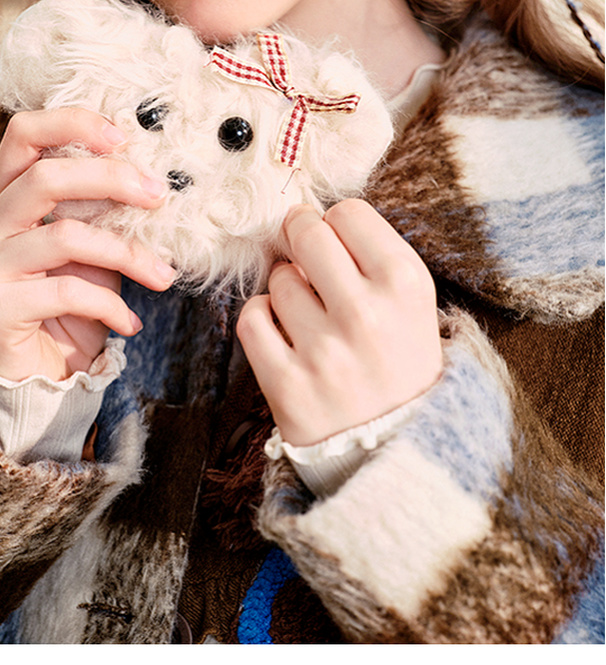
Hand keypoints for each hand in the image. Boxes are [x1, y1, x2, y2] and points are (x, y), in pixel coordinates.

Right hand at [0, 107, 174, 382]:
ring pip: (63, 236)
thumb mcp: (89, 245)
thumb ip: (101, 207)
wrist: (39, 376)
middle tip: (159, 197)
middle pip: (44, 178)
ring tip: (162, 275)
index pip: (23, 134)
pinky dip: (109, 304)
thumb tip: (153, 176)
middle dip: (111, 180)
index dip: (71, 123)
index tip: (123, 135)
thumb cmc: (68, 302)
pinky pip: (65, 292)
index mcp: (1, 196)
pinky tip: (129, 322)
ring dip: (126, 253)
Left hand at [236, 199, 441, 445]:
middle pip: (308, 233)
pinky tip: (285, 333)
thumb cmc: (401, 365)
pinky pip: (252, 319)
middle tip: (304, 250)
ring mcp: (324, 351)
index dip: (337, 223)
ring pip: (278, 279)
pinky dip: (263, 320)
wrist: (399, 452)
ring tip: (310, 313)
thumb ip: (371, 258)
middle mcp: (366, 313)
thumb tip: (310, 217)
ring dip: (287, 288)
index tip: (336, 239)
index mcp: (405, 286)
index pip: (349, 212)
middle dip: (300, 235)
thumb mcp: (413, 306)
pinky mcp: (287, 385)